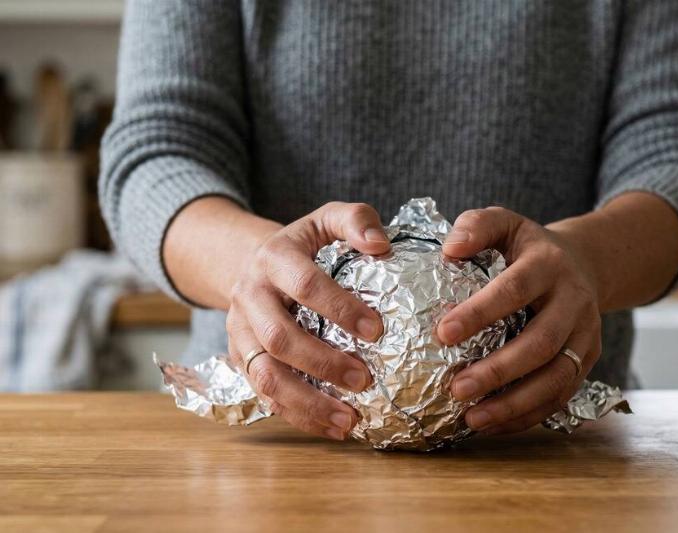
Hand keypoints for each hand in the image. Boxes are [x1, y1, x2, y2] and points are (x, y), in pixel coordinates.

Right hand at [226, 202, 390, 440]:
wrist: (251, 261)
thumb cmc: (304, 244)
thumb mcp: (326, 219)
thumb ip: (355, 220)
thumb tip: (381, 245)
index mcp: (273, 258)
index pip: (304, 284)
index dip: (340, 308)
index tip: (377, 330)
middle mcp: (249, 295)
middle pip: (278, 337)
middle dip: (322, 362)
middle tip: (365, 380)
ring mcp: (239, 331)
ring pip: (264, 375)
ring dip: (306, 402)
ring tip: (349, 421)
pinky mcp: (240, 359)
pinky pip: (263, 394)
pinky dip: (298, 416)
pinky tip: (333, 428)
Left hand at [437, 207, 601, 434]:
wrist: (584, 263)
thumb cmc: (528, 247)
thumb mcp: (505, 223)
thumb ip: (477, 226)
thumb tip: (450, 249)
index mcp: (548, 265)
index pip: (515, 289)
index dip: (480, 313)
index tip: (442, 334)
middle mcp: (574, 301)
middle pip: (541, 342)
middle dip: (498, 370)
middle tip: (456, 389)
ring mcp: (586, 334)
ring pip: (557, 377)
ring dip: (514, 403)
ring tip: (472, 420)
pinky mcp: (586, 360)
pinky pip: (561, 395)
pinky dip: (527, 415)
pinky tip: (492, 424)